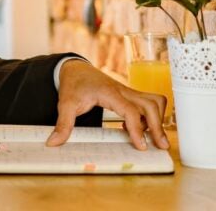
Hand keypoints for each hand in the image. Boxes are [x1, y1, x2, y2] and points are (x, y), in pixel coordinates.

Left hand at [46, 60, 169, 150]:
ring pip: (154, 100)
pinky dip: (151, 115)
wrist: (75, 69)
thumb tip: (53, 142)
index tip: (141, 146)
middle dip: (159, 126)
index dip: (137, 129)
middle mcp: (123, 91)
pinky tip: (139, 127)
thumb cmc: (73, 84)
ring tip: (153, 137)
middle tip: (161, 146)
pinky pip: (148, 102)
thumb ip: (63, 124)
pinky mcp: (129, 94)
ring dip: (158, 118)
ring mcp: (128, 91)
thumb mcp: (65, 104)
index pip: (131, 111)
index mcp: (110, 92)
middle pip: (151, 105)